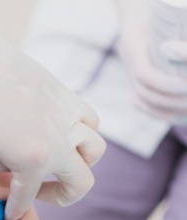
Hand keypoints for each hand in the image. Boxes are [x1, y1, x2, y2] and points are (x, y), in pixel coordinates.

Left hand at [0, 0, 105, 219]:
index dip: (15, 209)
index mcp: (36, 162)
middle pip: (82, 182)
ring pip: (95, 149)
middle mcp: (61, 142)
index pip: (28, 196)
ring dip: (80, 163)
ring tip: (59, 163)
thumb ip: (2, 171)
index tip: (8, 216)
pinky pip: (89, 119)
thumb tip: (14, 170)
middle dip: (63, 197)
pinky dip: (82, 132)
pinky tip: (62, 132)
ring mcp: (68, 116)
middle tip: (42, 194)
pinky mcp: (66, 95)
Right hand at [118, 7, 186, 122]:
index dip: (166, 84)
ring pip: (143, 101)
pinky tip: (180, 116)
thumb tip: (174, 50)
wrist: (140, 15)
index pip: (146, 74)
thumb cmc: (161, 13)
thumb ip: (181, 41)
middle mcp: (128, 62)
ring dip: (168, 109)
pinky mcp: (135, 82)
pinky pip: (142, 104)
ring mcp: (129, 73)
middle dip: (172, 100)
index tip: (186, 84)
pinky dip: (160, 113)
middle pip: (145, 92)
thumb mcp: (166, 17)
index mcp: (133, 44)